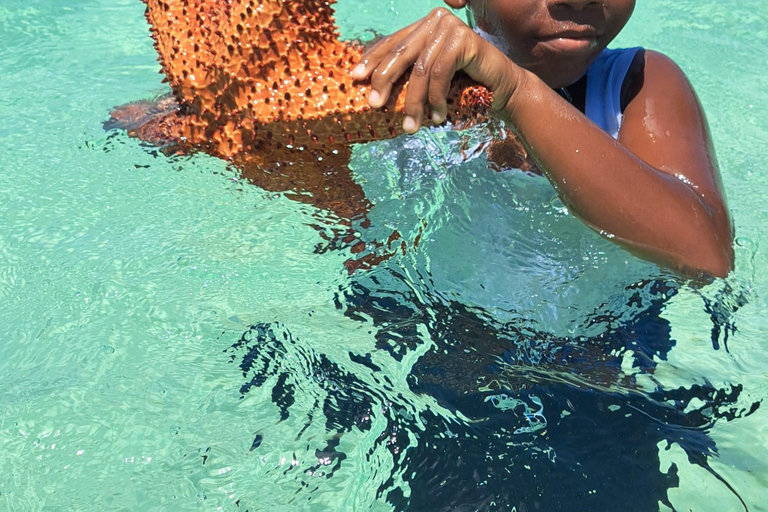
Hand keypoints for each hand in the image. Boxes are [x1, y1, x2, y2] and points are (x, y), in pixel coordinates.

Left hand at [350, 7, 522, 132]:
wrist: (502, 88)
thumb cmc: (464, 86)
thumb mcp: (430, 78)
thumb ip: (409, 73)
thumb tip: (372, 88)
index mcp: (424, 25)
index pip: (392, 43)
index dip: (373, 61)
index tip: (355, 78)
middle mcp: (435, 20)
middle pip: (401, 54)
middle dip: (385, 82)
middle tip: (374, 105)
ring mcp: (450, 27)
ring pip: (420, 70)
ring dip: (414, 102)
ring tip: (411, 126)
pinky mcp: (463, 39)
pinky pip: (439, 73)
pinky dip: (436, 98)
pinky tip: (438, 116)